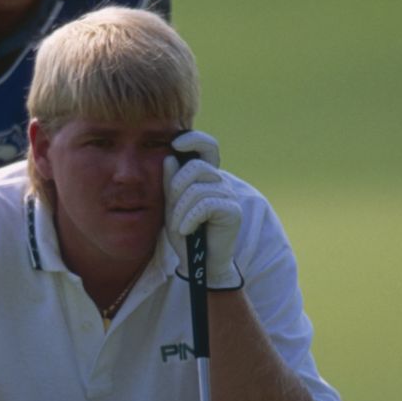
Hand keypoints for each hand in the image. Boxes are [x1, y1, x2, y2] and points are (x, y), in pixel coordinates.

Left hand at [163, 129, 241, 287]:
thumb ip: (170, 183)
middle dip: (176, 188)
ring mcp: (228, 194)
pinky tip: (187, 230)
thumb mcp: (171, 205)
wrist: (198, 262)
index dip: (194, 139)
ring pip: (197, 189)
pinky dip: (190, 219)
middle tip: (174, 211)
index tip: (175, 142)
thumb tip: (169, 157)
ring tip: (180, 226)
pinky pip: (205, 205)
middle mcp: (220, 181)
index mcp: (206, 175)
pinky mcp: (232, 210)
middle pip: (195, 167)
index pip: (207, 145)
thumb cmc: (185, 232)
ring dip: (181, 211)